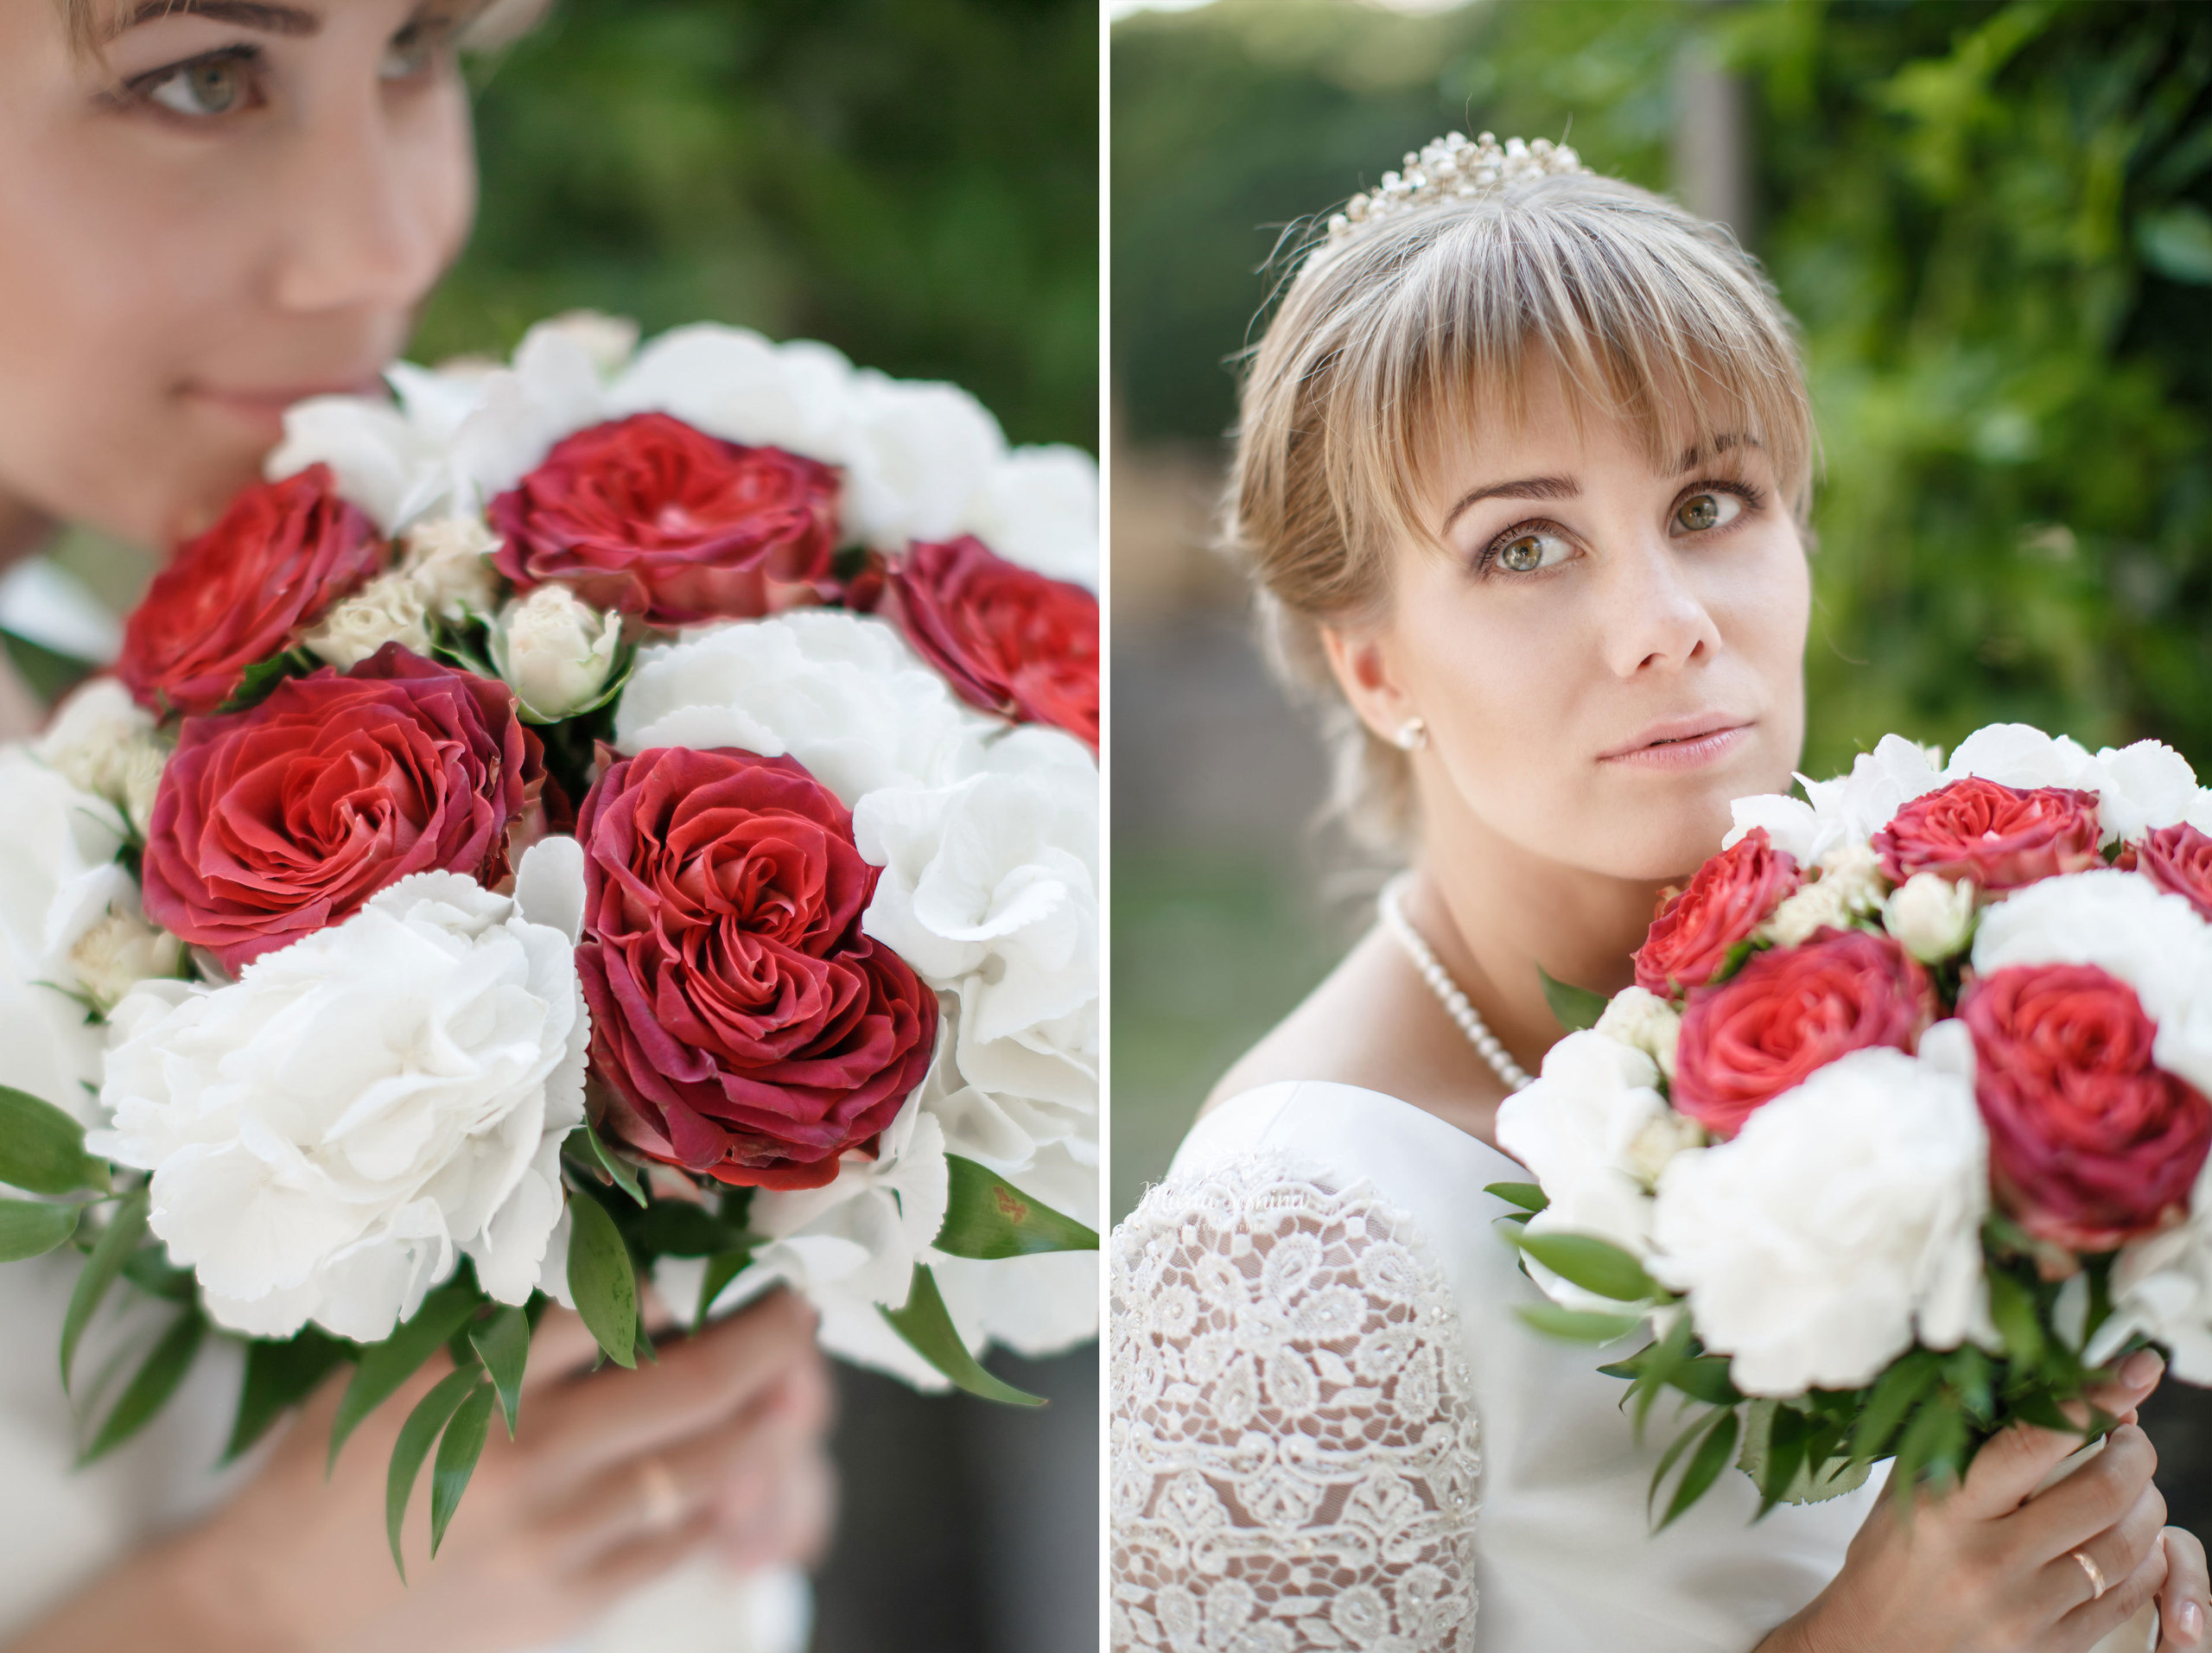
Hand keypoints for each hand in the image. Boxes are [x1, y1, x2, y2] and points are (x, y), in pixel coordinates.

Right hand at [7, 1289, 833, 1652]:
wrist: (269, 1619)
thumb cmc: (327, 1479)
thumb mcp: (390, 1373)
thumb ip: (488, 1327)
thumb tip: (605, 1271)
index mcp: (471, 1382)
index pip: (610, 1304)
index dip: (684, 1272)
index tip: (722, 1251)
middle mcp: (523, 1457)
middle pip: (686, 1385)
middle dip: (764, 1341)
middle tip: (800, 1310)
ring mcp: (550, 1537)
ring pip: (698, 1469)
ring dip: (763, 1425)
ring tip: (794, 1390)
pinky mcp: (560, 1603)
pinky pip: (668, 1544)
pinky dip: (714, 1504)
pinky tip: (741, 1472)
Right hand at [1763, 1347, 2198, 1652]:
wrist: (1873, 1649)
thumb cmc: (1888, 1560)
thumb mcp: (1910, 1492)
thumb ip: (1965, 1446)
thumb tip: (2040, 1392)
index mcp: (1944, 1509)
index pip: (2034, 1442)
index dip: (2092, 1400)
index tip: (2133, 1370)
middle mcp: (1989, 1558)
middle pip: (2101, 1494)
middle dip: (2135, 1453)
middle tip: (2131, 1435)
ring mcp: (2025, 1608)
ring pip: (2126, 1545)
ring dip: (2148, 1503)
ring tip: (2135, 1485)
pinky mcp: (2050, 1645)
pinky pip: (2127, 1596)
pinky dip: (2145, 1558)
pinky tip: (2133, 1538)